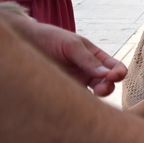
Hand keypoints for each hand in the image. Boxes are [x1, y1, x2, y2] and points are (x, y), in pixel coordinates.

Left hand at [13, 17, 127, 96]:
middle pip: (108, 83)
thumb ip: (87, 59)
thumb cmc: (49, 38)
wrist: (24, 42)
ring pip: (94, 95)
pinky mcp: (63, 92)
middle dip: (109, 86)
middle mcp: (88, 72)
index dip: (119, 72)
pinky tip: (77, 102)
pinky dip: (81, 104)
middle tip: (102, 87)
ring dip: (96, 96)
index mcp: (95, 57)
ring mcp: (76, 83)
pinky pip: (76, 101)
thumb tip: (107, 74)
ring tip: (92, 94)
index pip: (115, 67)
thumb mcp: (71, 44)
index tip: (114, 75)